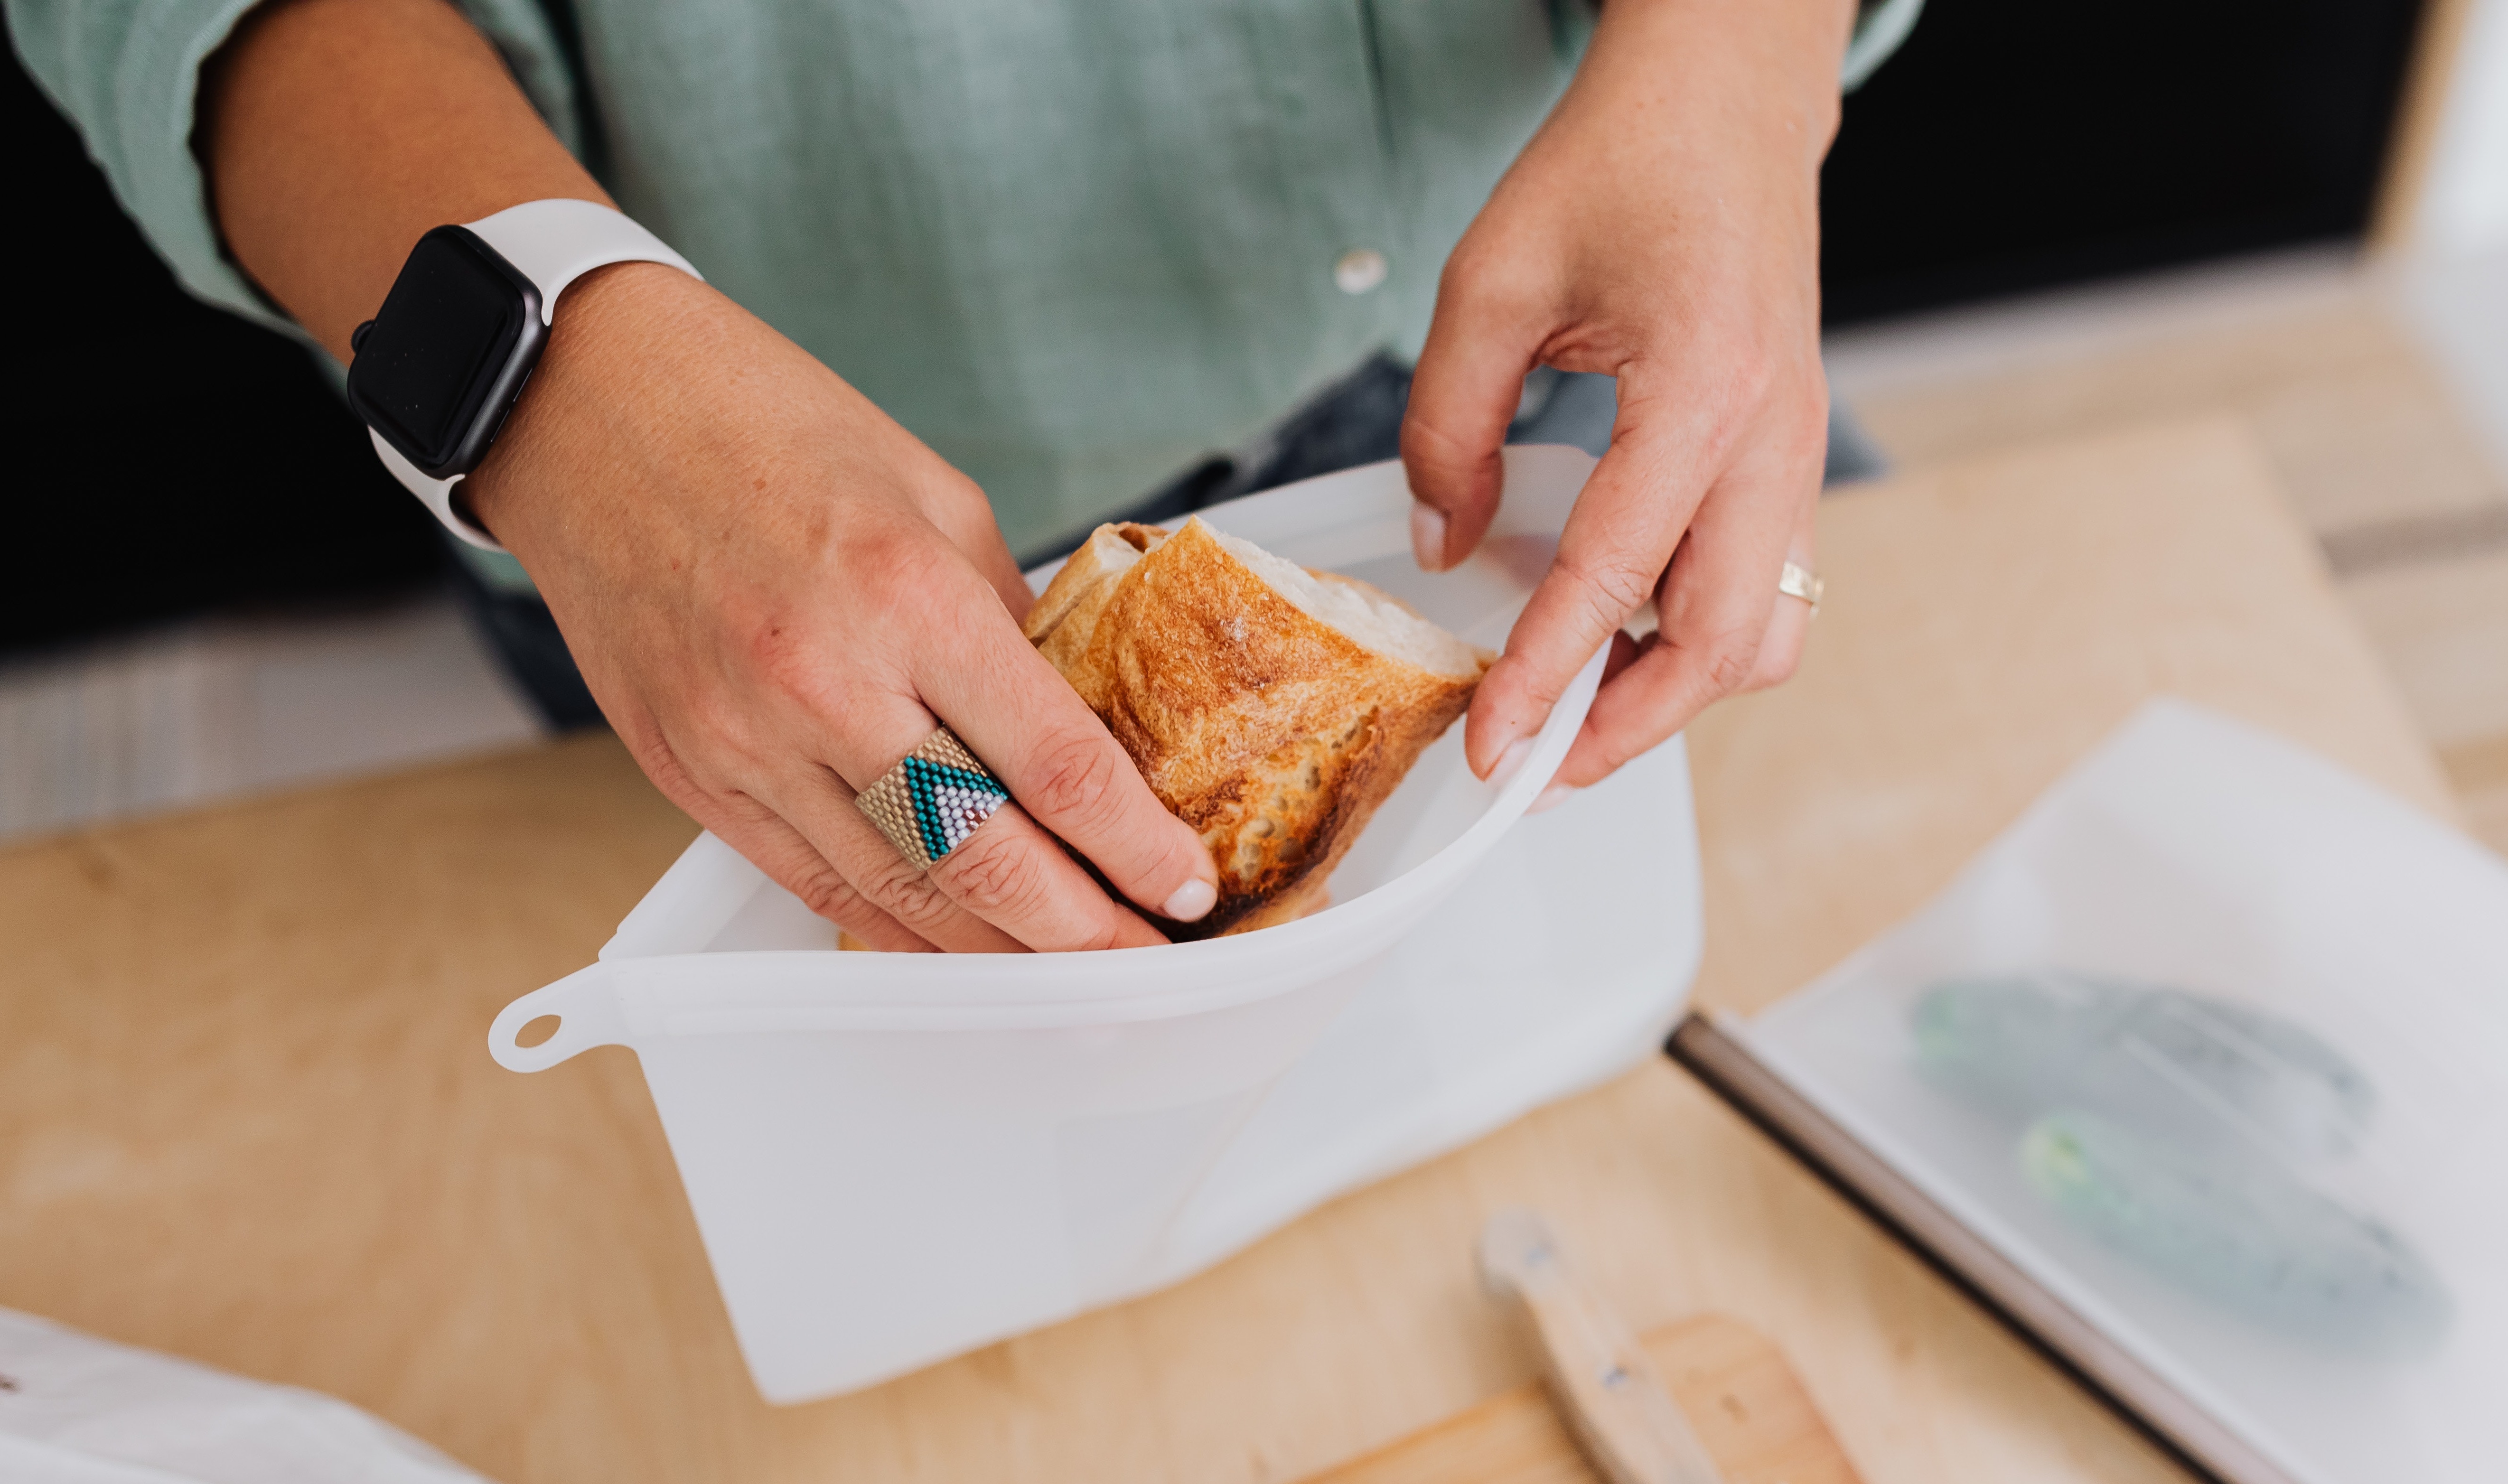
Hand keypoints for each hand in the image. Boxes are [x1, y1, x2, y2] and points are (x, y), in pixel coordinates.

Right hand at [464, 264, 1220, 950]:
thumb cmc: (767, 428)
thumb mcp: (936, 500)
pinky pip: (810, 885)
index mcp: (907, 596)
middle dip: (1082, 933)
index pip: (1056, 767)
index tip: (1184, 883)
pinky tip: (956, 949)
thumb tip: (1070, 726)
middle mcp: (823, 682)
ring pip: (896, 896)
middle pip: (981, 859)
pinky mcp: (689, 775)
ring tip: (1070, 971)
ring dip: (995, 952)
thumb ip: (1006, 626)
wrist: (592, 407)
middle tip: (1147, 962)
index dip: (1135, 848)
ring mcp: (744, 740)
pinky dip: (895, 930)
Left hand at [1400, 0, 1851, 797]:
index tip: (1490, 748)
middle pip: (1723, 645)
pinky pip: (1772, 586)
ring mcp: (1799, 452)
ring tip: (1580, 710)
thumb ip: (1449, 425)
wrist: (1724, 97)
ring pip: (1766, 632)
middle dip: (1627, 726)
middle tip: (1535, 763)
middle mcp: (1774, 438)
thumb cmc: (1621, 161)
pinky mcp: (1794, 455)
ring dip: (1676, 692)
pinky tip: (1625, 633)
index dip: (1546, 677)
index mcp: (1701, 392)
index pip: (1615, 577)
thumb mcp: (1489, 283)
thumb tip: (1444, 546)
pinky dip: (1701, 636)